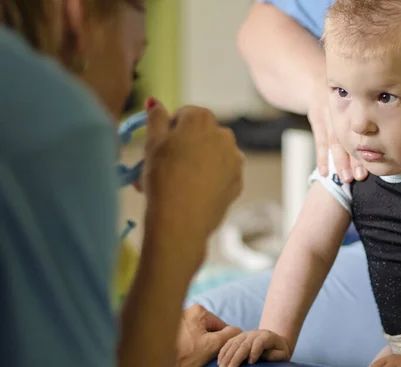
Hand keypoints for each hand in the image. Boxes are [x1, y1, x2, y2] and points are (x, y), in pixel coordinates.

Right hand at [143, 98, 243, 242]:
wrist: (181, 221)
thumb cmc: (163, 178)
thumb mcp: (152, 143)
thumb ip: (155, 118)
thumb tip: (155, 102)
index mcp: (202, 119)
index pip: (185, 115)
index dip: (170, 131)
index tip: (159, 148)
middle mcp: (224, 135)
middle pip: (201, 135)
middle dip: (185, 147)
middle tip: (164, 167)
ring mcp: (235, 159)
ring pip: (212, 156)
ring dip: (197, 163)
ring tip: (175, 183)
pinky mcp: (238, 182)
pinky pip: (221, 175)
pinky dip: (209, 180)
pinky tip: (192, 193)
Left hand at [174, 305, 241, 366]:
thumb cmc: (184, 356)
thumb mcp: (212, 346)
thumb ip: (229, 335)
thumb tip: (238, 330)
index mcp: (198, 310)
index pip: (220, 325)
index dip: (223, 340)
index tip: (218, 352)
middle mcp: (186, 310)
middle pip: (208, 329)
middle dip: (210, 341)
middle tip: (204, 356)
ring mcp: (176, 319)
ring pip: (198, 333)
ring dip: (200, 344)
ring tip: (193, 356)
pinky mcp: (169, 330)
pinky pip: (188, 336)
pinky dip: (189, 344)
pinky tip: (185, 354)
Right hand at [217, 329, 290, 366]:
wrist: (273, 340)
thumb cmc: (279, 351)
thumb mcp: (282, 354)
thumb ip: (275, 355)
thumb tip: (262, 357)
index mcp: (267, 336)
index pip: (260, 342)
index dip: (255, 351)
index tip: (251, 363)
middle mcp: (255, 333)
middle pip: (244, 344)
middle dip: (236, 356)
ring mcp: (245, 334)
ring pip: (234, 343)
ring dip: (227, 355)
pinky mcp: (238, 337)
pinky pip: (228, 343)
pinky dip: (223, 351)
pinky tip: (219, 361)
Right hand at [308, 85, 366, 182]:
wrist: (316, 80)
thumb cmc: (346, 94)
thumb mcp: (359, 95)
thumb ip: (377, 109)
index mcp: (357, 104)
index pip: (362, 126)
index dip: (368, 144)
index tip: (375, 160)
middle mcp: (344, 108)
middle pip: (349, 135)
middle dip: (355, 157)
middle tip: (361, 176)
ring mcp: (328, 113)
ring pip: (334, 141)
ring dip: (340, 161)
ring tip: (346, 178)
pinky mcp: (317, 119)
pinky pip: (320, 141)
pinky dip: (322, 158)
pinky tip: (325, 173)